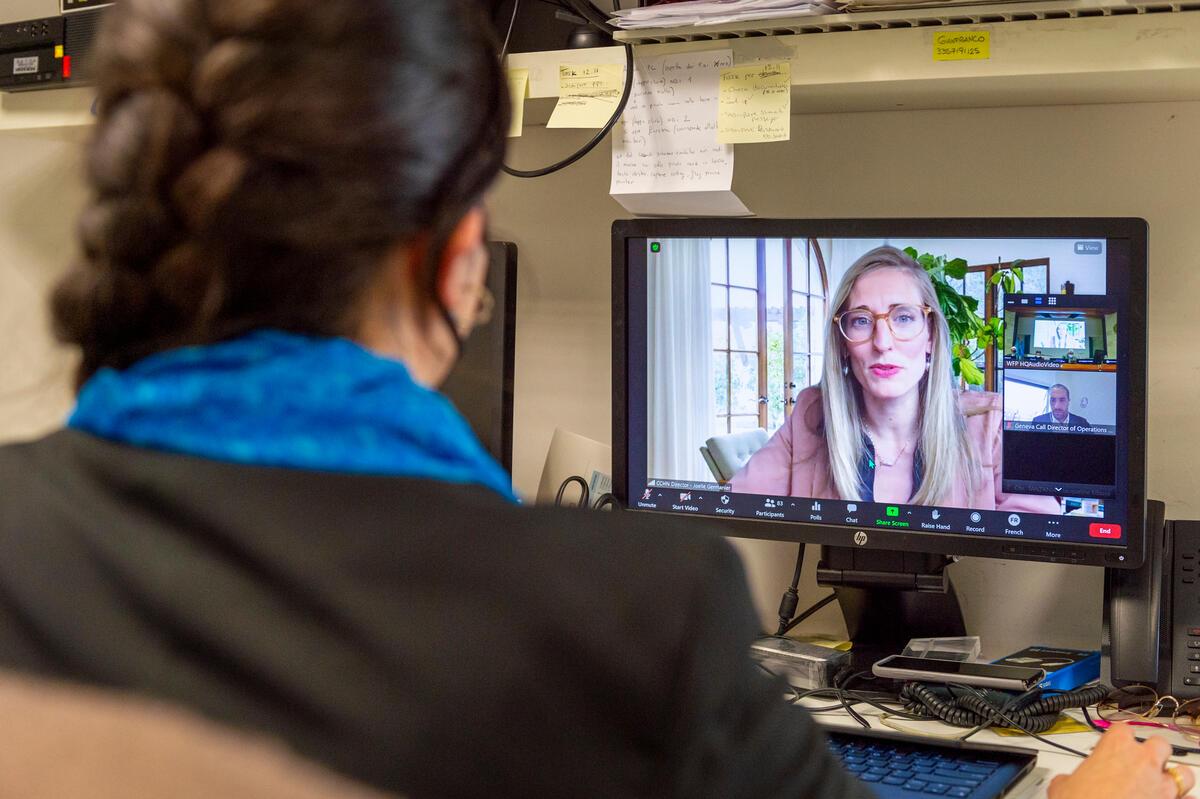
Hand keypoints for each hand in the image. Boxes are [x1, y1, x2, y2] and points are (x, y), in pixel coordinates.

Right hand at [1048, 723, 1195, 798]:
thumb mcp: (1062, 786)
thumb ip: (1070, 778)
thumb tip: (1066, 783)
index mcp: (1116, 746)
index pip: (1122, 729)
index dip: (1118, 739)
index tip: (1113, 747)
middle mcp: (1144, 761)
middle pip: (1159, 745)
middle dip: (1153, 755)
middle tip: (1141, 766)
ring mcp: (1163, 785)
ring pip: (1184, 773)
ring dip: (1175, 779)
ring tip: (1161, 787)